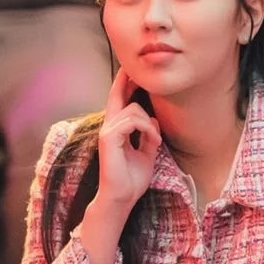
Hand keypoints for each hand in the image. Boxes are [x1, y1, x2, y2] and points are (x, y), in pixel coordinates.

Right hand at [96, 68, 161, 208]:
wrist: (122, 197)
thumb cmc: (131, 178)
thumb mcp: (146, 153)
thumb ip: (148, 135)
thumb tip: (154, 121)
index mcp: (116, 129)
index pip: (118, 100)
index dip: (124, 83)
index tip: (131, 70)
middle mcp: (109, 126)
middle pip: (117, 95)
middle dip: (126, 80)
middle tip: (134, 67)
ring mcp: (107, 131)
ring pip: (133, 110)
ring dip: (150, 123)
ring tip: (156, 139)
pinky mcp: (108, 139)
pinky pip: (131, 121)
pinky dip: (147, 129)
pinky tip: (153, 141)